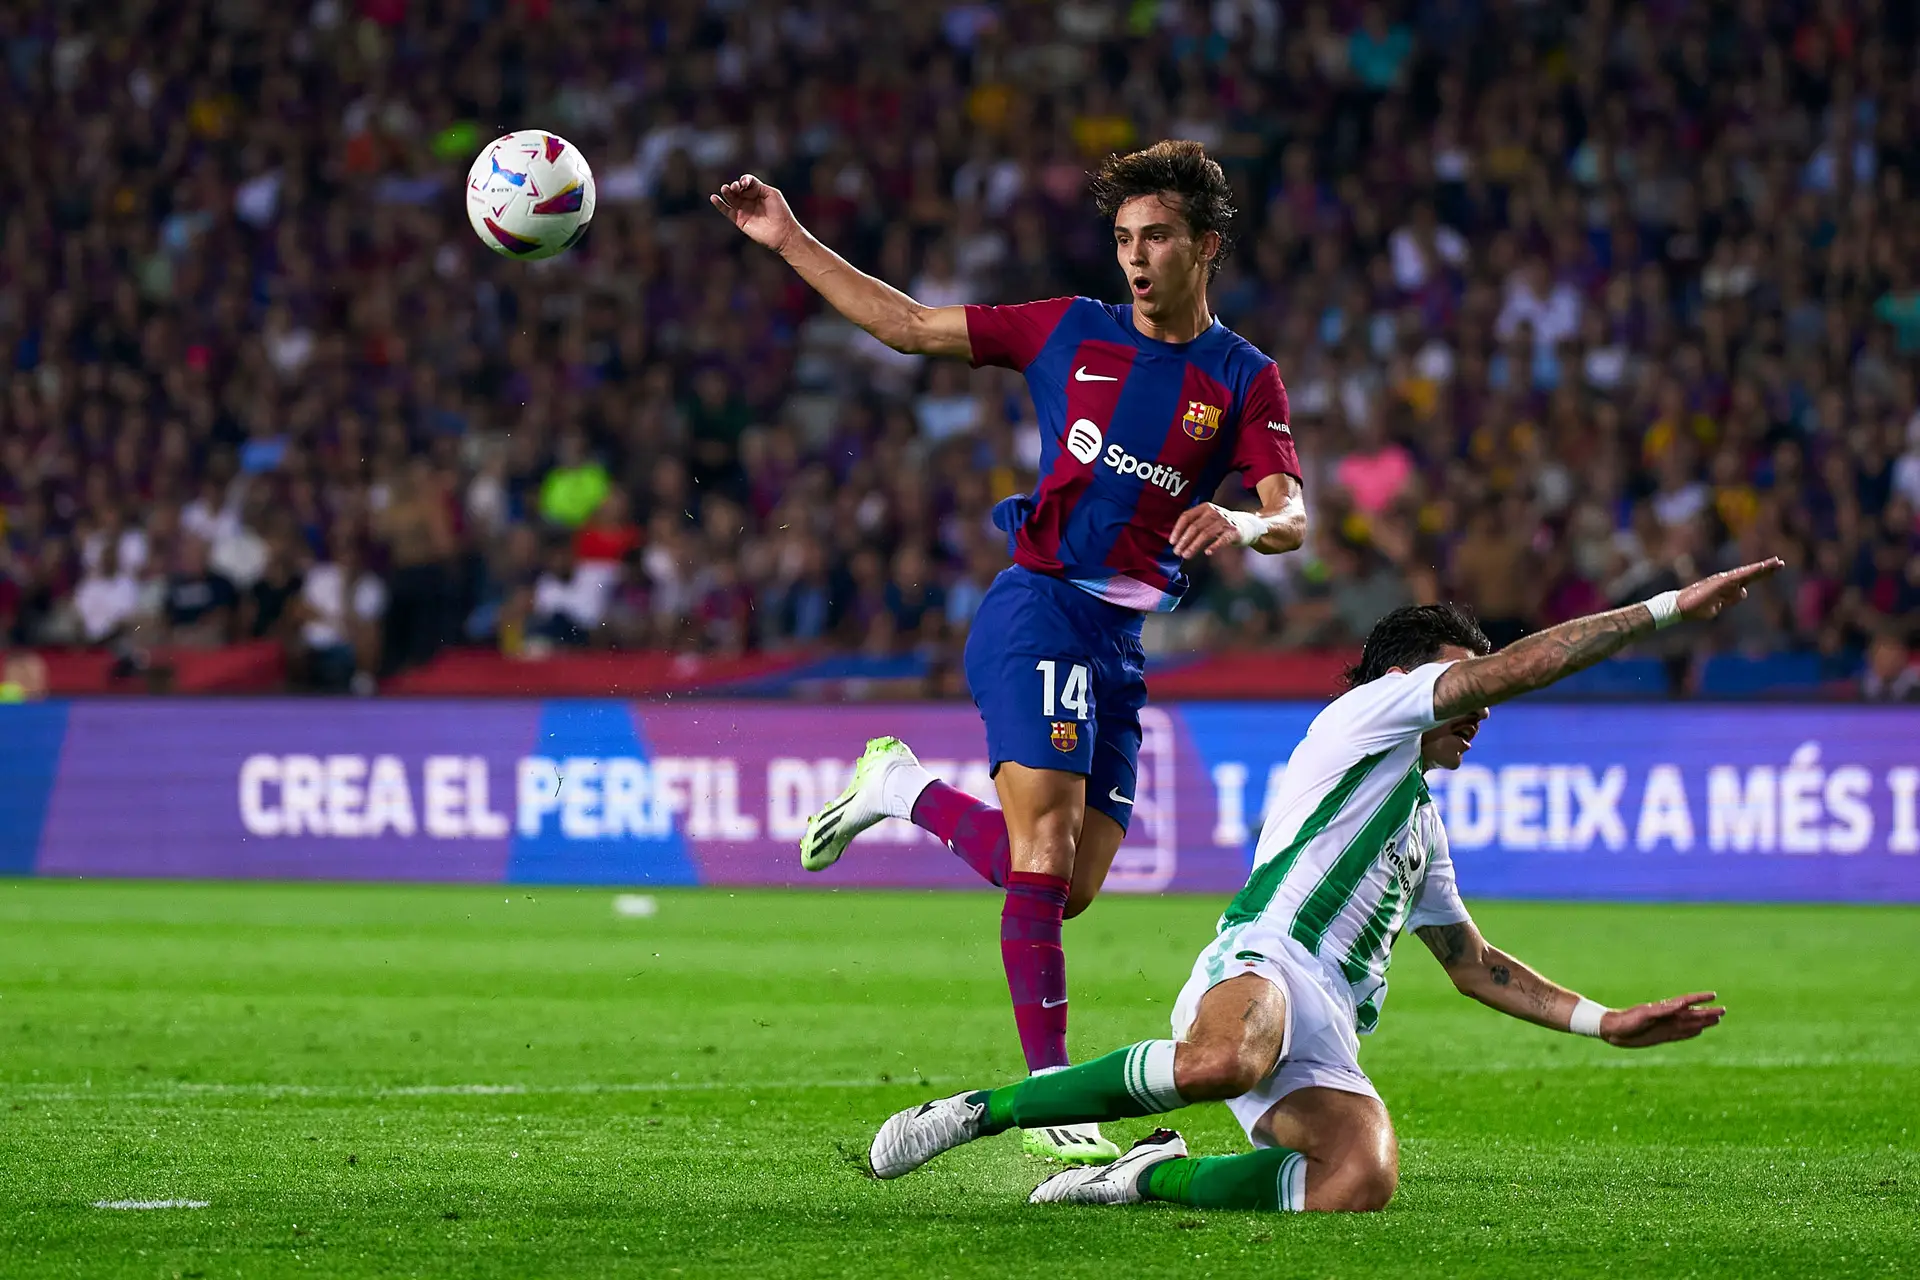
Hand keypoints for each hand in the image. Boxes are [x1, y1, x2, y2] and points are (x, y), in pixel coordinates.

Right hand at [710, 174, 800, 253]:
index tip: (745, 183)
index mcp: (758, 192)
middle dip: (735, 186)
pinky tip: (714, 198)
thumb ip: (757, 186)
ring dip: (727, 192)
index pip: (747, 183)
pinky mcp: (740, 220)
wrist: (783, 232)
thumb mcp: (771, 194)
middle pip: (738, 189)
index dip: (744, 181)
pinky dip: (719, 205)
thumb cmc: (780, 212)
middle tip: (735, 187)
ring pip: (731, 198)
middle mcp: (750, 200)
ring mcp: (744, 210)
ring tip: (725, 189)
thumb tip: (743, 183)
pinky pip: (727, 211)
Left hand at [1171, 503, 1241, 557]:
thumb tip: (1176, 540)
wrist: (1247, 525)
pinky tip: (1207, 553)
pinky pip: (1222, 539)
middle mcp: (1213, 512)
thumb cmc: (1221, 524)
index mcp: (1204, 508)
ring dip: (1194, 546)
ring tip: (1186, 555)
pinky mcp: (1233, 531)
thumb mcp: (1207, 518)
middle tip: (1177, 552)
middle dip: (1184, 541)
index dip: (1177, 530)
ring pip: (1205, 534)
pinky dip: (1214, 546)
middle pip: (1194, 527)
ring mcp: (1224, 521)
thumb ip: (1194, 524)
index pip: (1186, 517)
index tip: (1172, 542)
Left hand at [1599, 991, 1724, 1047]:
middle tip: (1723, 1011)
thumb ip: (1662, 1010)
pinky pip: (1681, 1034)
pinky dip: (1691, 1032)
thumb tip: (1680, 1004)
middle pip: (1692, 1014)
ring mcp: (1666, 1026)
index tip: (1713, 995)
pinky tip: (1700, 1030)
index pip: (1686, 1002)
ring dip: (1703, 1022)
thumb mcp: (1644, 1015)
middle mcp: (1667, 1017)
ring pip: (1689, 1024)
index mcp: (1664, 1009)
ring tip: (1717, 1020)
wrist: (1613, 1030)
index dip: (1699, 999)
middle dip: (1707, 1012)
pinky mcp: (1662, 1036)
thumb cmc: (1627, 1020)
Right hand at [1677, 558, 1783, 622]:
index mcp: (1728, 586)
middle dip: (1766, 568)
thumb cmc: (1697, 608)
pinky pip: (1739, 576)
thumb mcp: (1719, 606)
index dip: (1763, 573)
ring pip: (1747, 573)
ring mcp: (1724, 580)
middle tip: (1781, 562)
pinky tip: (1760, 568)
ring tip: (1776, 563)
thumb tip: (1743, 592)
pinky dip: (1750, 572)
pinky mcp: (1721, 582)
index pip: (1749, 578)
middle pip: (1751, 573)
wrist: (1682, 607)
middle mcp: (1728, 580)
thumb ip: (1731, 599)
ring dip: (1762, 568)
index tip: (1776, 567)